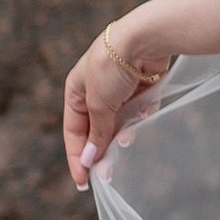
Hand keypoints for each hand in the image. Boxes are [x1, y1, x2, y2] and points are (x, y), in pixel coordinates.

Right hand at [62, 25, 166, 192]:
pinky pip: (140, 110)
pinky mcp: (142, 85)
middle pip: (97, 129)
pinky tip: (146, 115)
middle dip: (103, 150)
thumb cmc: (112, 67)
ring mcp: (120, 88)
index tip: (83, 182)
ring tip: (129, 141)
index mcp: (76, 91)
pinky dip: (142, 116)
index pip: (73, 132)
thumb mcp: (99, 104)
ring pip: (120, 122)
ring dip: (124, 134)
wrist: (144, 37)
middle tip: (110, 175)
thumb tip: (89, 159)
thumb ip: (97, 133)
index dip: (77, 157)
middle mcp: (95, 90)